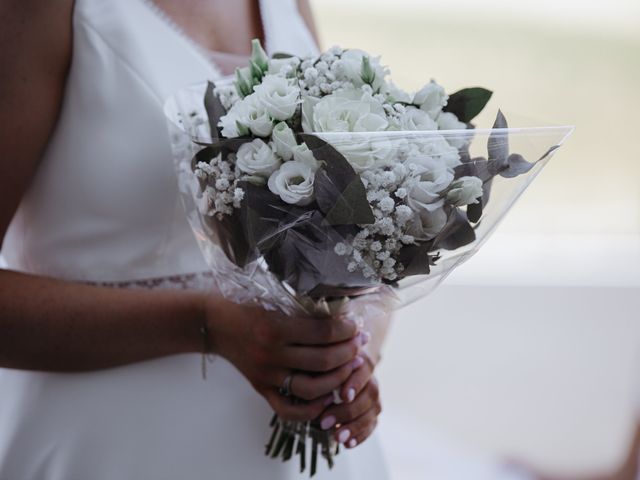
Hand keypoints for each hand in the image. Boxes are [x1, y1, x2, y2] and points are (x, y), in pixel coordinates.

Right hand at [204, 295, 364, 421]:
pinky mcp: (261, 389)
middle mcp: (270, 354)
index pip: (323, 333)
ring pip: (311, 389)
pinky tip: (327, 396)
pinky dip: (312, 409)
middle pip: (322, 362)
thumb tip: (343, 317)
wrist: (215, 324)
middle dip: (349, 353)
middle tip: (360, 345)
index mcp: (275, 327)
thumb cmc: (248, 307)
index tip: (357, 327)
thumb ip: (304, 311)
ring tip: (350, 367)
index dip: (346, 331)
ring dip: (338, 379)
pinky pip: (289, 410)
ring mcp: (265, 375)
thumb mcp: (274, 301)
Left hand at [318, 352, 381, 448]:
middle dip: (349, 410)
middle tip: (325, 423)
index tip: (343, 396)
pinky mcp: (372, 409)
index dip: (355, 383)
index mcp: (358, 358)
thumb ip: (318, 370)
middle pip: (370, 392)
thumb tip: (312, 385)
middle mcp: (369, 375)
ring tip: (337, 437)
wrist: (328, 369)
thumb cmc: (318, 364)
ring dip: (355, 426)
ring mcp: (372, 393)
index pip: (364, 368)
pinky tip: (348, 444)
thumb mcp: (316, 362)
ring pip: (373, 409)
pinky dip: (361, 434)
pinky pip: (372, 423)